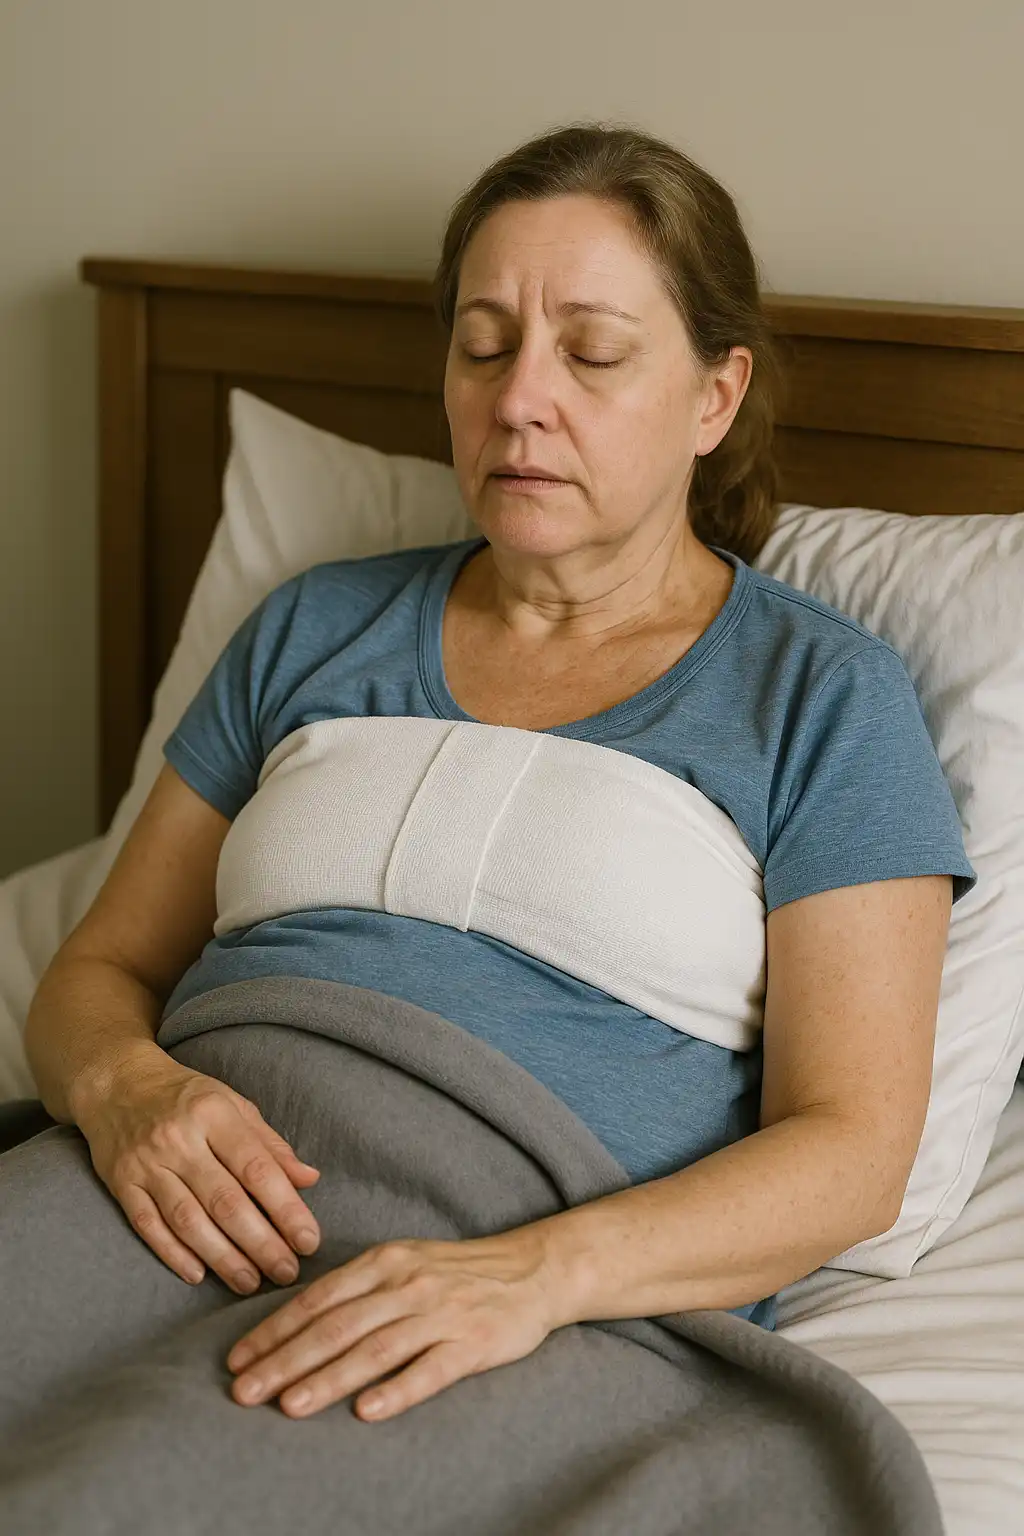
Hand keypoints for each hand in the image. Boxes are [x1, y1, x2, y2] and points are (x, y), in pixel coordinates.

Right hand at [78, 1048, 321, 1293]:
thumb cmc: (186, 1096)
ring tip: (250, 1283)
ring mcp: (147, 1164)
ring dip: (223, 1257)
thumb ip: (270, 1145)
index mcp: (214, 1114)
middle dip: (261, 1243)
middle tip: (287, 1272)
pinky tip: (199, 1274)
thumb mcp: (233, 1104)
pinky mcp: (121, 1184)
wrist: (117, 1083)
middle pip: (225, 1201)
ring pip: (188, 1220)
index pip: (257, 1169)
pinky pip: (148, 1225)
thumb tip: (309, 1180)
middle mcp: (179, 1140)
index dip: (286, 1209)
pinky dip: (173, 1254)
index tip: (308, 1241)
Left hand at [227, 1229, 559, 1420]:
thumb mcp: (404, 1262)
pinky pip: (429, 1369)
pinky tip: (366, 1411)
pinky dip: (396, 1390)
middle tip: (244, 1392)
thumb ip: (358, 1288)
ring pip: (374, 1349)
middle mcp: (407, 1284)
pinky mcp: (473, 1343)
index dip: (275, 1330)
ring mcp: (440, 1314)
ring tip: (289, 1406)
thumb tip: (297, 1322)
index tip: (238, 1360)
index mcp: (384, 1262)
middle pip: (336, 1326)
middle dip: (284, 1361)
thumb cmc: (456, 1271)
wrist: (532, 1269)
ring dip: (328, 1378)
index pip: (318, 1299)